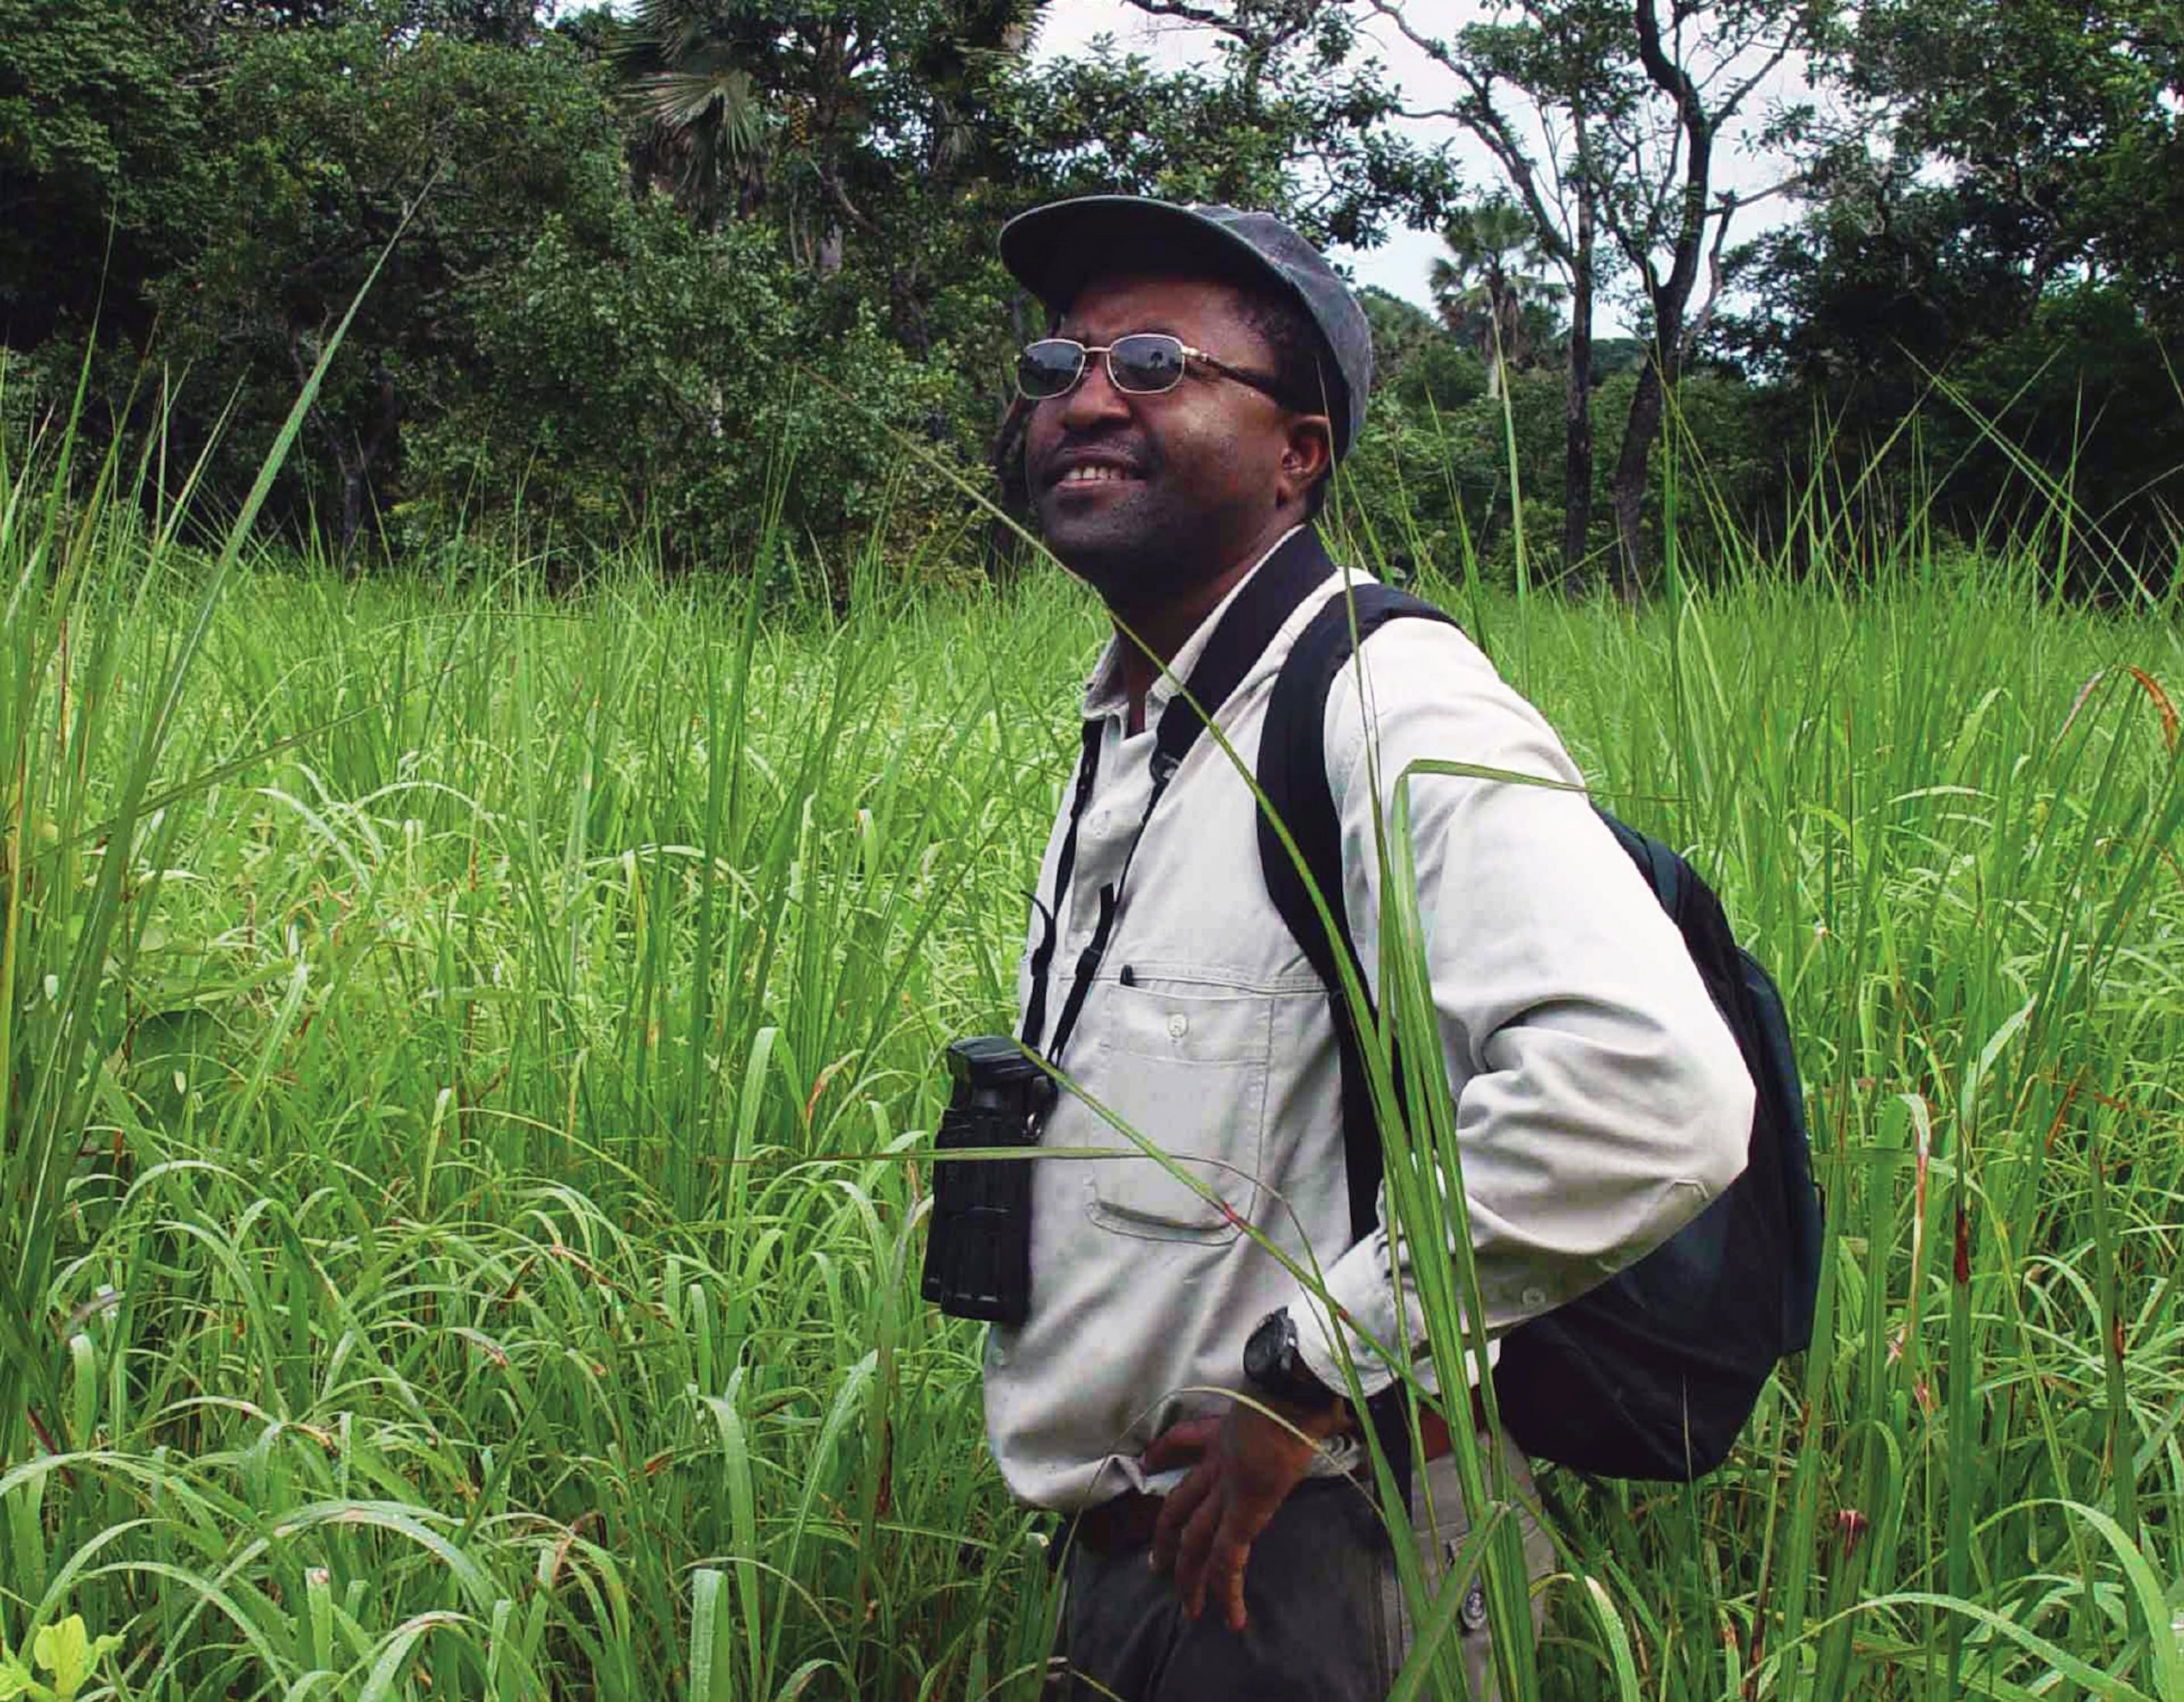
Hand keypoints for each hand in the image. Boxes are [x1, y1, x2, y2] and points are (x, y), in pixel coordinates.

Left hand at [1143, 1397, 1351, 1632]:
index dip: (1163, 1452)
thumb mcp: (1291, 1397)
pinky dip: (1228, 1590)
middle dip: (1166, 1536)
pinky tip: (1232, 1618)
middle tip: (1157, 1565)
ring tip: (1189, 1609)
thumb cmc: (1300, 1385)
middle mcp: (1219, 1461)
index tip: (1148, 1461)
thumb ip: (1302, 1409)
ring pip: (1194, 1538)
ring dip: (1189, 1576)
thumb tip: (1337, 1410)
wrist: (1294, 1388)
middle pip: (1179, 1503)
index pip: (1185, 1441)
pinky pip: (1228, 1558)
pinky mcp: (1244, 1511)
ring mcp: (1227, 1487)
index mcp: (1227, 1432)